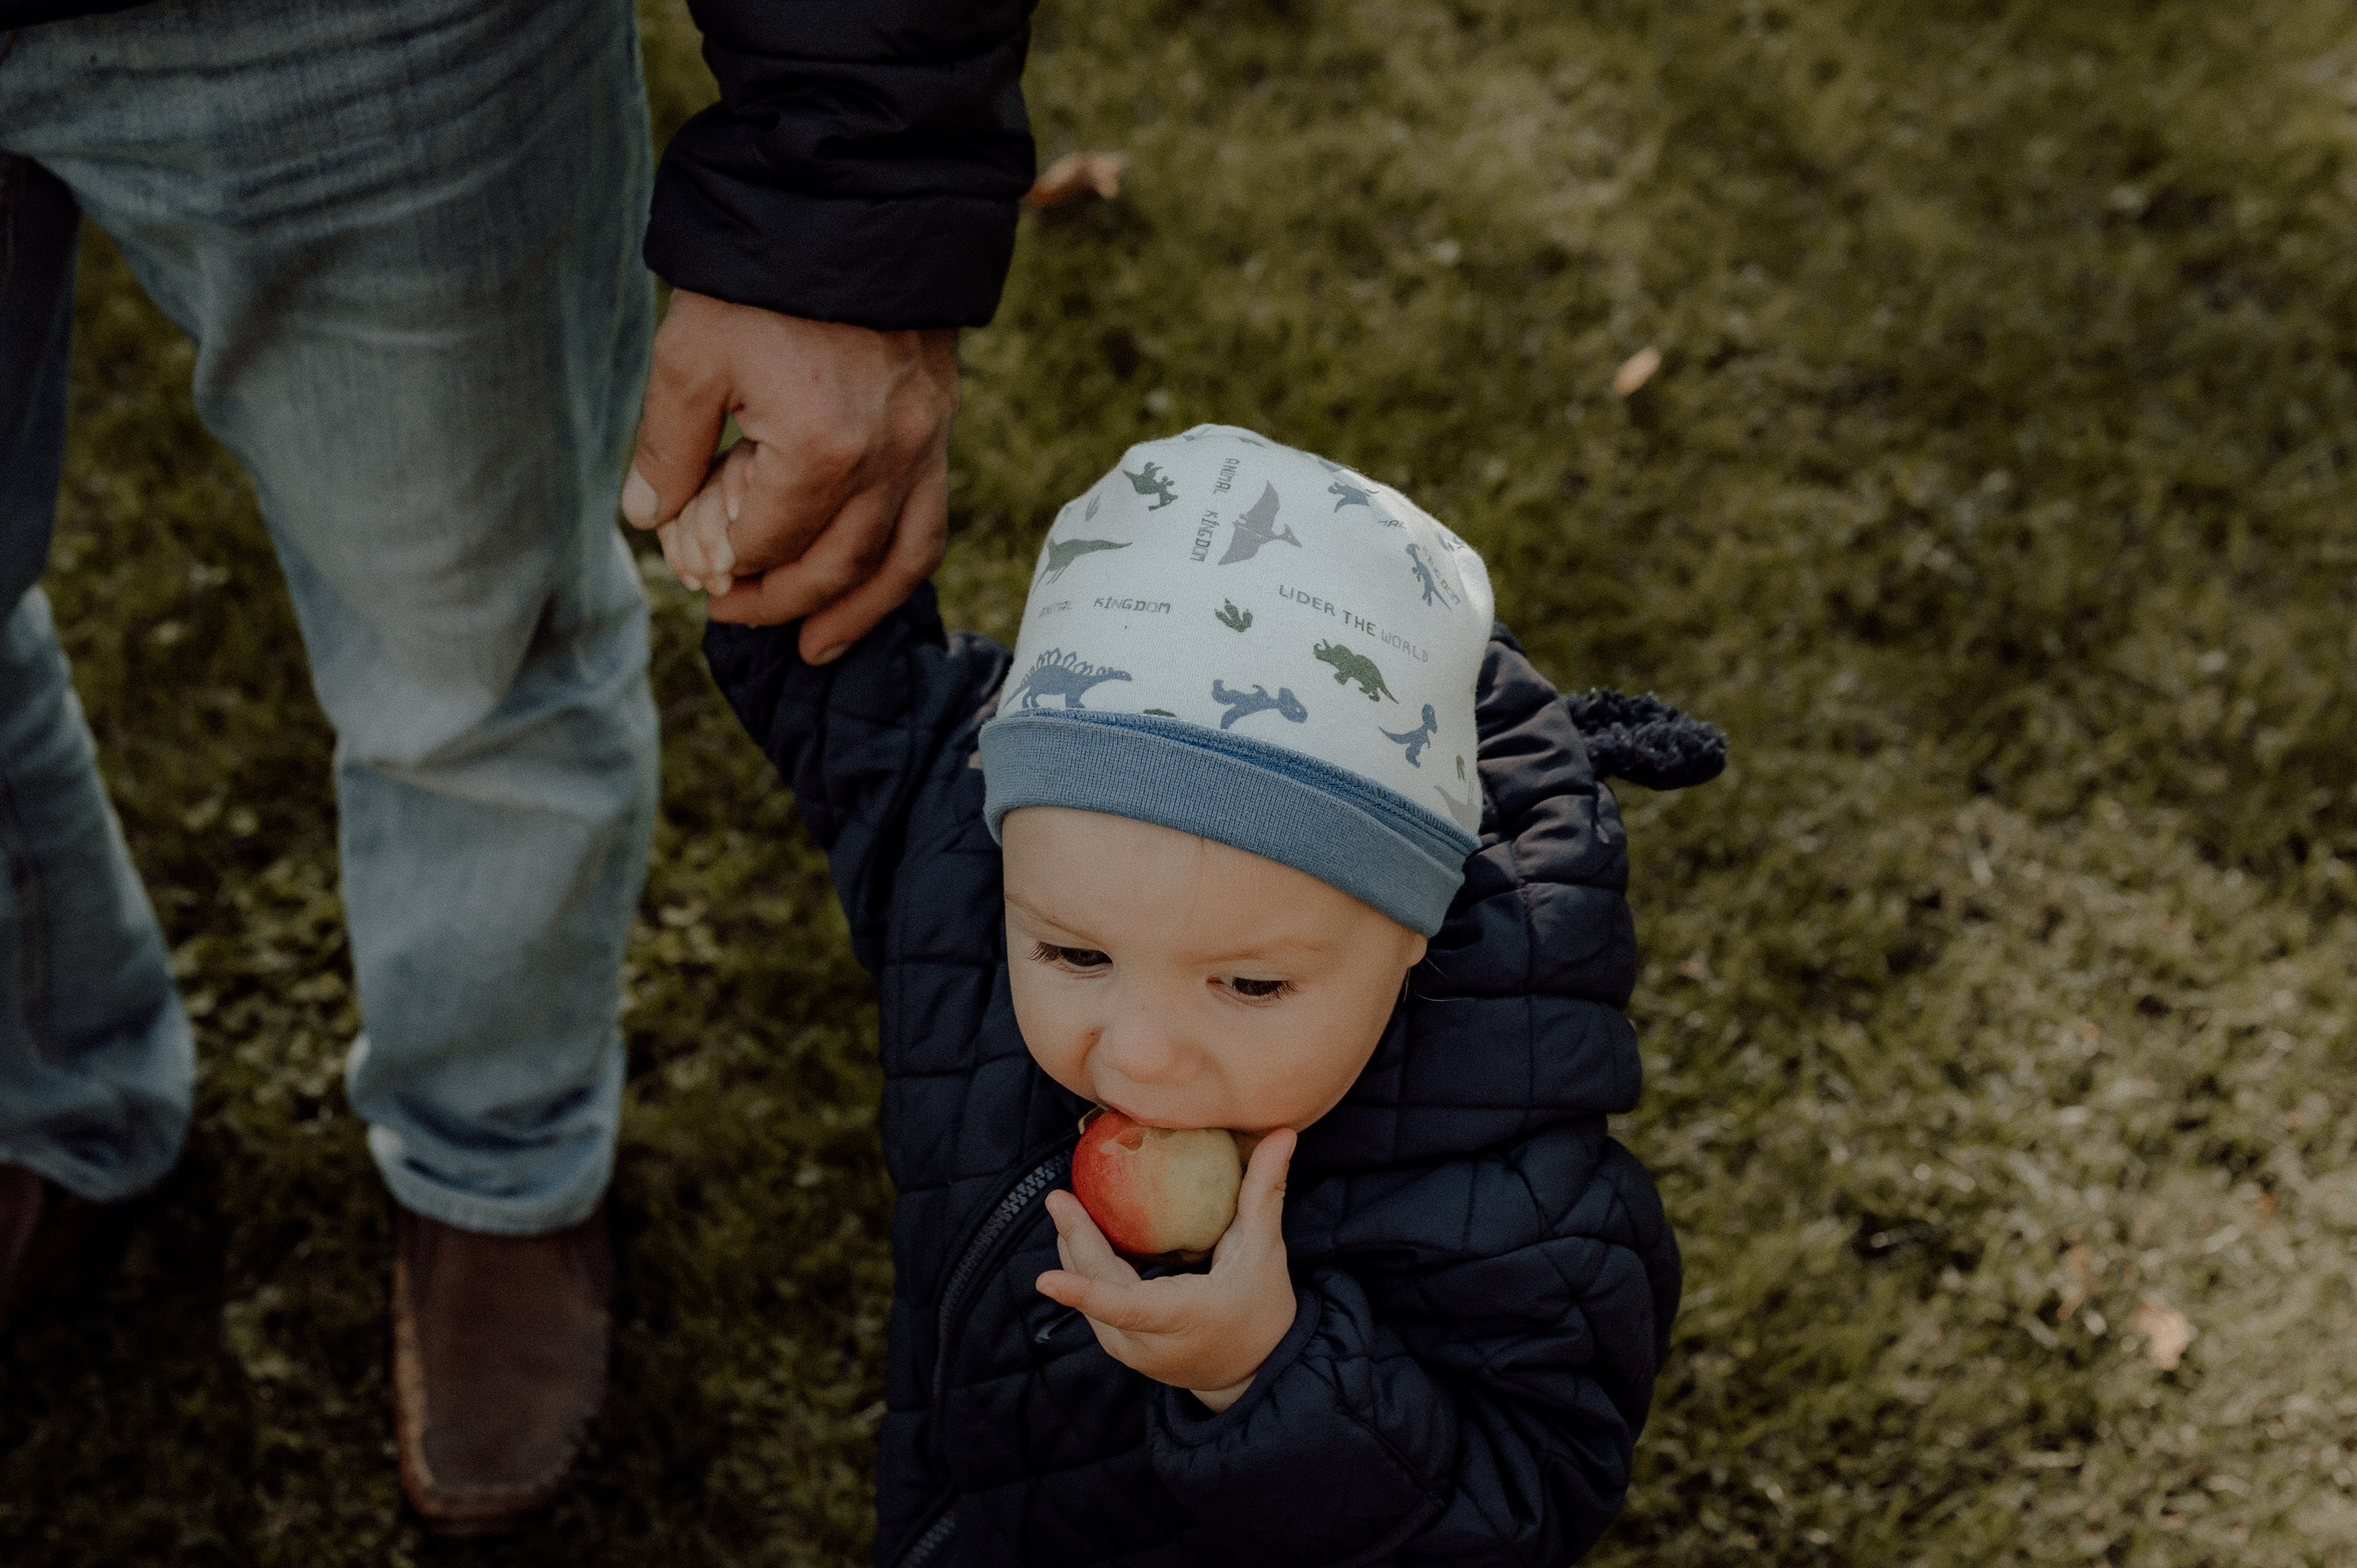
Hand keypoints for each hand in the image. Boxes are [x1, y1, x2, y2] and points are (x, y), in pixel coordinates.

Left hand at [621, 290, 959, 659]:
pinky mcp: (939, 427)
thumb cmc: (762, 278)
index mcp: (820, 451)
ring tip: (816, 646)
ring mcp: (922, 446)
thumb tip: (649, 520)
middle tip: (731, 611)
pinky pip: (929, 522)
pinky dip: (901, 566)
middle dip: (778, 601)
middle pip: (832, 566)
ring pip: (897, 560)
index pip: (768, 542)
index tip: (691, 567)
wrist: (852, 200)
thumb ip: (668, 446)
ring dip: (855, 612)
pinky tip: (872, 588)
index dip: (724, 564)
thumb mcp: (690, 354)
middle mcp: (885, 461)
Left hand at [1037, 1129, 1299, 1412]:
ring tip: (1064, 1209)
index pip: (1124, 1307)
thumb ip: (1264, 1192)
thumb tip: (1282, 1134)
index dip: (1083, 1293)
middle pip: (1098, 1288)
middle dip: (1074, 1240)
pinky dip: (1086, 1270)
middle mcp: (1147, 1342)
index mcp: (1181, 1318)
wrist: (1254, 1372)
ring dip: (1075, 1253)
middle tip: (1058, 1198)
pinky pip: (1096, 1306)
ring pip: (1091, 1298)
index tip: (1044, 1281)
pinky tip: (1080, 1235)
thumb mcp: (1265, 1252)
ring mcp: (1129, 1350)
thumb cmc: (1262, 1309)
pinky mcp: (1122, 1348)